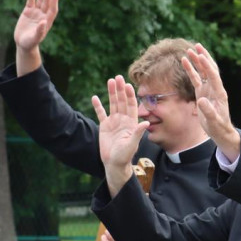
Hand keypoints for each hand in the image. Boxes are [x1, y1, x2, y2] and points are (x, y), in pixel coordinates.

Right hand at [14, 0, 58, 74]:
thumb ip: (40, 31)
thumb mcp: (35, 38)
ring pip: (40, 1)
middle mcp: (42, 16)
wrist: (23, 44)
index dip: (54, 1)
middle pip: (47, 3)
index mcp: (47, 22)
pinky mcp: (27, 12)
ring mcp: (35, 13)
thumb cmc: (30, 43)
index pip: (52, 9)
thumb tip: (44, 22)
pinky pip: (30, 1)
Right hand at [92, 76, 146, 194]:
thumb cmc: (125, 155)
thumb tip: (145, 123)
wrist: (114, 163)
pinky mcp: (104, 126)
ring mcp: (114, 122)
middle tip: (118, 77)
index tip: (127, 85)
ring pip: (113, 104)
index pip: (132, 106)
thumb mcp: (132, 144)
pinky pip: (101, 114)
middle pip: (122, 101)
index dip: (130, 95)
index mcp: (131, 123)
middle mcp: (123, 120)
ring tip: (110, 81)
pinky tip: (95, 97)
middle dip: (120, 90)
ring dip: (111, 93)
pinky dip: (98, 106)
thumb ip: (138, 133)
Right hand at [182, 44, 240, 160]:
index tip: (200, 56)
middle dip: (204, 57)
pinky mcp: (202, 92)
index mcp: (219, 94)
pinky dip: (190, 70)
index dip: (207, 66)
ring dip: (196, 61)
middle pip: (210, 69)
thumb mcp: (214, 122)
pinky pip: (196, 78)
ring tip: (189, 50)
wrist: (220, 132)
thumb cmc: (219, 128)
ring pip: (202, 72)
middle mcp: (215, 89)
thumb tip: (201, 101)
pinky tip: (184, 61)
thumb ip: (209, 111)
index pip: (213, 77)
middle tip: (197, 46)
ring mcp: (208, 89)